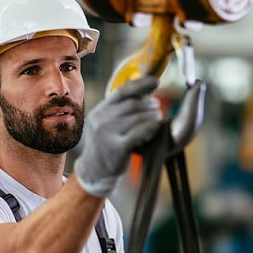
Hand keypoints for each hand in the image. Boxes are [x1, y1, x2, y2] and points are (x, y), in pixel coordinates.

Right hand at [74, 77, 161, 196]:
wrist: (94, 171)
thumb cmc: (107, 144)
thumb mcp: (108, 123)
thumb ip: (121, 109)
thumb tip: (145, 90)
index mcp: (100, 110)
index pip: (122, 91)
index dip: (141, 84)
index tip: (156, 81)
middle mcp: (101, 120)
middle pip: (131, 104)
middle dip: (149, 103)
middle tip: (158, 106)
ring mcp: (107, 134)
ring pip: (136, 118)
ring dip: (152, 116)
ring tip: (159, 117)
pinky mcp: (116, 148)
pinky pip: (138, 133)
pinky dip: (150, 128)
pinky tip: (155, 128)